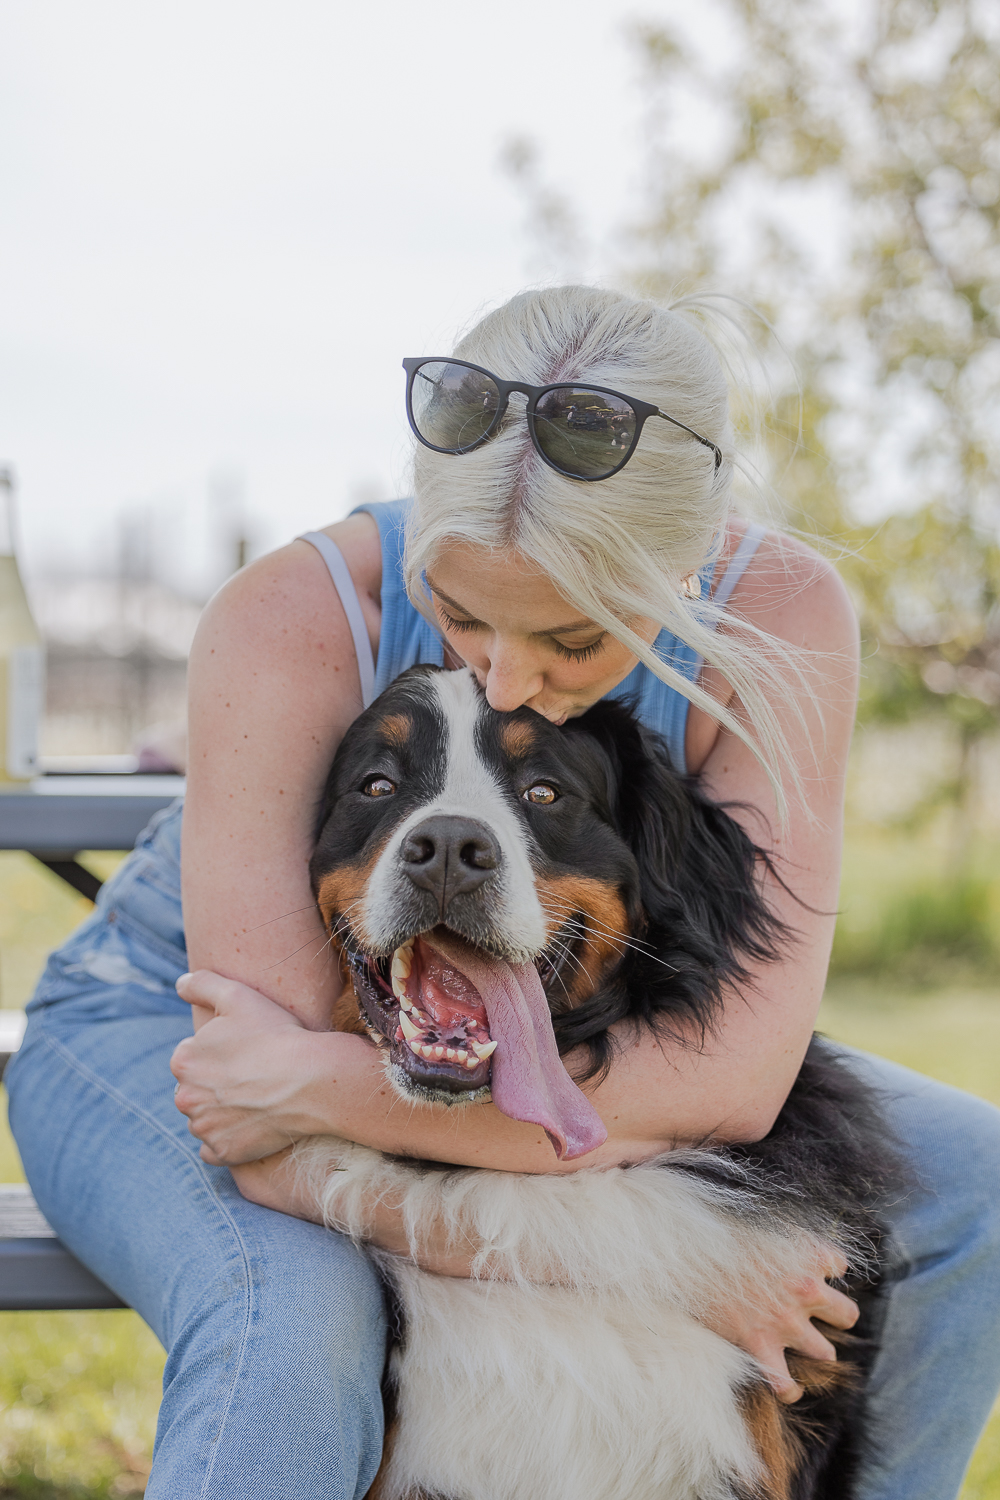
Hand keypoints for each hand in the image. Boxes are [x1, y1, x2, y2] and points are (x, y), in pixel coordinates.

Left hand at [171, 970, 331, 1164]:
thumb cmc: (277, 1034)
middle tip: (251, 1076)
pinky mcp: (223, 1153)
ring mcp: (203, 1128)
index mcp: (183, 1060)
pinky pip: (214, 1149)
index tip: (245, 1052)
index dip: (220, 1053)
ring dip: (220, 1112)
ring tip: (255, 1099)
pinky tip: (250, 1125)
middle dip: (215, 1084)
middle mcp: (184, 1097)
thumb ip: (202, 984)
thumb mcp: (238, 995)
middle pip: (195, 1090)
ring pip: (203, 1119)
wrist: (312, 1080)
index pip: (192, 1058)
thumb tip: (179, 984)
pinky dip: (227, 1140)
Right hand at [703, 1244, 858, 1402]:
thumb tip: (791, 1250)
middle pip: (848, 1315)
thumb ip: (786, 1241)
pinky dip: (789, 1390)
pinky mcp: (761, 1346)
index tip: (810, 1271)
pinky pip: (786, 1385)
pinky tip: (789, 1387)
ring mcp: (786, 1322)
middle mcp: (805, 1289)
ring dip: (816, 1352)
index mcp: (807, 1255)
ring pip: (826, 1353)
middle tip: (817, 1316)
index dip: (825, 1270)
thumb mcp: (762, 1225)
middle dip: (835, 1317)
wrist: (688, 1256)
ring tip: (803, 1349)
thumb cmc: (720, 1235)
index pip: (839, 1265)